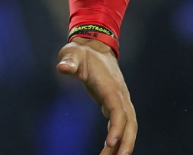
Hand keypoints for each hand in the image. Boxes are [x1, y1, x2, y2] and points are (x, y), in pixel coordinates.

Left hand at [57, 37, 136, 154]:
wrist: (95, 47)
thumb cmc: (82, 53)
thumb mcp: (72, 54)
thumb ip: (69, 61)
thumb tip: (62, 67)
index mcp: (111, 86)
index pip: (118, 110)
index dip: (117, 127)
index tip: (110, 143)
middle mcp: (120, 95)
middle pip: (130, 123)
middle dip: (126, 142)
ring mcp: (121, 100)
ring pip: (129, 126)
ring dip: (123, 143)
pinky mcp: (116, 104)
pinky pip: (121, 125)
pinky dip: (118, 138)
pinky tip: (109, 150)